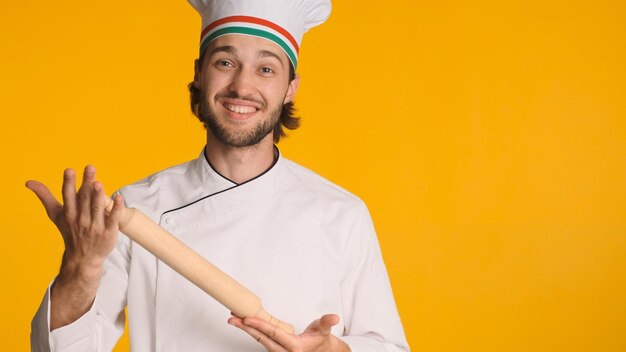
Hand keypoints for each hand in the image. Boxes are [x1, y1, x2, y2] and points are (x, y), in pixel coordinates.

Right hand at [26, 166, 124, 328]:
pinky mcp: (108, 232)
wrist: (83, 258)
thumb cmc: (70, 231)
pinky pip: (113, 219)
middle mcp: (81, 219)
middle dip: (86, 183)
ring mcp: (95, 226)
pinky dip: (115, 209)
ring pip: (97, 208)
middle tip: (90, 168)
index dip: (69, 183)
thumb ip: (45, 196)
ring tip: (99, 183)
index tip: (69, 170)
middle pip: (84, 198)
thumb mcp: (56, 215)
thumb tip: (29, 182)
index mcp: (69, 213)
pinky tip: (119, 198)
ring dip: (98, 195)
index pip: (68, 195)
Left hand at [228, 313, 350, 351]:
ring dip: (247, 330)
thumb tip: (333, 317)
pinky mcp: (275, 350)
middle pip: (261, 338)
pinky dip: (253, 332)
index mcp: (294, 347)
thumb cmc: (321, 341)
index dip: (258, 325)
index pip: (273, 333)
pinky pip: (261, 341)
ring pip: (259, 340)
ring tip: (235, 319)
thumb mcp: (324, 330)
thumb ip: (327, 322)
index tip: (246, 318)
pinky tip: (245, 324)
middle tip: (232, 318)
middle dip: (246, 327)